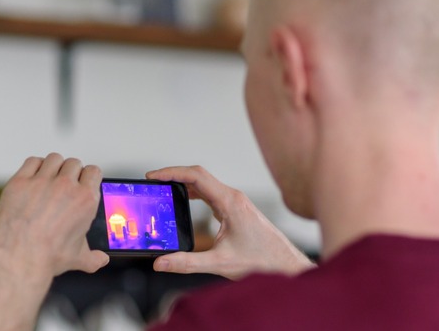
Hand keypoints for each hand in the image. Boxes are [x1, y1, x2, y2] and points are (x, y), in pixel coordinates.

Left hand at [0, 153, 108, 278]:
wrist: (19, 256)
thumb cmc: (48, 256)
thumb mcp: (78, 258)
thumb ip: (93, 258)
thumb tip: (101, 260)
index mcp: (85, 199)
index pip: (94, 171)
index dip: (88, 175)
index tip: (84, 180)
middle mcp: (66, 186)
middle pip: (74, 163)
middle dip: (71, 171)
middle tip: (64, 183)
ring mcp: (42, 181)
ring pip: (54, 159)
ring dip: (54, 166)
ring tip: (49, 177)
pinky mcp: (20, 182)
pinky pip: (32, 162)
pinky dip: (34, 166)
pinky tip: (33, 176)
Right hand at [146, 166, 313, 280]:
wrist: (285, 265)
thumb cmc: (261, 261)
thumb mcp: (219, 263)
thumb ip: (187, 263)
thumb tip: (161, 263)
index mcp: (230, 202)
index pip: (197, 176)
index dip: (172, 172)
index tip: (154, 176)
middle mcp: (233, 197)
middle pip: (199, 176)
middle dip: (174, 176)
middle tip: (153, 181)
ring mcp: (235, 202)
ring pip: (205, 184)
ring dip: (184, 184)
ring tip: (165, 189)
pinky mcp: (236, 209)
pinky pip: (211, 194)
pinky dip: (195, 193)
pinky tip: (185, 201)